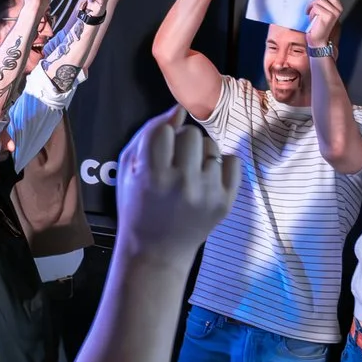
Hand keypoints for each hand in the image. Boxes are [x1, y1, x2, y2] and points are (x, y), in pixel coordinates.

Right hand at [114, 106, 241, 266]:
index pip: (166, 129)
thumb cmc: (137, 206)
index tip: (159, 153)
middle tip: (175, 162)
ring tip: (191, 172)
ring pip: (212, 146)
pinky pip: (233, 161)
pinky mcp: (226, 202)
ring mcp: (207, 193)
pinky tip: (207, 178)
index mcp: (152, 175)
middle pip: (191, 134)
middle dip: (182, 143)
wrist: (157, 251)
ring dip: (200, 153)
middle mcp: (182, 183)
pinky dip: (221, 165)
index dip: (161, 137)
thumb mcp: (128, 170)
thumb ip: (147, 134)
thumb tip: (178, 110)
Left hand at [303, 0, 343, 46]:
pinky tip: (310, 17)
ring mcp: (334, 12)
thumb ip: (321, 0)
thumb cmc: (317, 25)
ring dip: (310, 5)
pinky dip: (310, 11)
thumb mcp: (320, 9)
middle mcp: (338, 7)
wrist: (318, 39)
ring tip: (309, 13)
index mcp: (337, 4)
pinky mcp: (329, 16)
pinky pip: (316, 7)